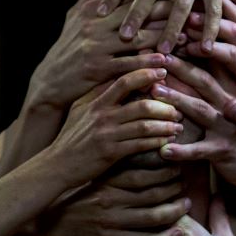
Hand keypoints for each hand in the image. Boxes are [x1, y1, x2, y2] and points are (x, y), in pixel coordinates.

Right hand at [28, 0, 176, 109]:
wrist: (50, 81)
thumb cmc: (68, 46)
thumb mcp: (76, 15)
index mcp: (92, 7)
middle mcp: (94, 23)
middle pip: (137, 11)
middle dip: (166, 9)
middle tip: (192, 8)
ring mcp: (96, 46)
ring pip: (136, 37)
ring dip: (163, 37)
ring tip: (187, 38)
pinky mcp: (97, 68)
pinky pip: (127, 64)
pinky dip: (147, 64)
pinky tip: (165, 64)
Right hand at [38, 166, 189, 235]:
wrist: (52, 219)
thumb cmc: (76, 191)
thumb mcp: (94, 171)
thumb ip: (115, 158)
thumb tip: (138, 137)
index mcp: (107, 181)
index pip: (142, 173)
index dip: (164, 169)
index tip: (176, 164)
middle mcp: (110, 199)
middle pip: (151, 193)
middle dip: (173, 187)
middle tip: (185, 181)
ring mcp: (111, 221)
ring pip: (151, 216)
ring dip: (174, 210)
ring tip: (186, 203)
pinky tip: (178, 233)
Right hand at [49, 68, 183, 185]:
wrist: (57, 165)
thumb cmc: (71, 136)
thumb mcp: (80, 110)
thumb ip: (98, 93)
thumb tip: (118, 77)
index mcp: (96, 101)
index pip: (124, 81)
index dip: (146, 73)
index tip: (163, 70)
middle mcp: (102, 115)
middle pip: (140, 103)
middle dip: (164, 104)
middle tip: (179, 105)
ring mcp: (106, 134)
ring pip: (144, 125)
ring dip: (165, 124)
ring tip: (179, 124)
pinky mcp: (110, 153)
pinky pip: (140, 144)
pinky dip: (157, 141)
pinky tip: (168, 141)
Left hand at [102, 196, 235, 235]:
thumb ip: (219, 214)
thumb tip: (219, 193)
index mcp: (185, 228)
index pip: (163, 201)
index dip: (151, 187)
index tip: (140, 175)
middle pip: (141, 214)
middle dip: (126, 200)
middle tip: (111, 187)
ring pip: (128, 235)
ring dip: (113, 223)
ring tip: (97, 210)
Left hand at [150, 56, 235, 188]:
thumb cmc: (235, 129)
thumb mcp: (227, 103)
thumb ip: (209, 83)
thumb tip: (181, 59)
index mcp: (229, 90)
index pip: (209, 64)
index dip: (189, 49)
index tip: (168, 37)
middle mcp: (228, 104)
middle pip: (203, 81)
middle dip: (180, 66)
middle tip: (158, 55)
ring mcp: (226, 127)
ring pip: (200, 110)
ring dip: (177, 99)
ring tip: (154, 92)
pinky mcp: (223, 151)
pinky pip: (200, 150)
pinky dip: (182, 151)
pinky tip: (163, 150)